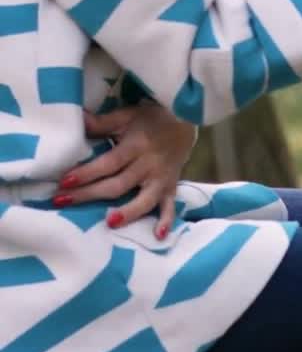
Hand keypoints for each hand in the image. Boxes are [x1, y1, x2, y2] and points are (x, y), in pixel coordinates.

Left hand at [57, 105, 195, 237]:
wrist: (186, 120)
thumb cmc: (151, 119)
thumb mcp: (127, 115)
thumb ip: (103, 122)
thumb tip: (77, 118)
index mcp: (137, 146)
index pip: (109, 163)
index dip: (88, 173)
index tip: (65, 182)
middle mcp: (150, 165)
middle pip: (119, 184)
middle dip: (91, 194)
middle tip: (64, 202)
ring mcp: (162, 178)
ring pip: (145, 199)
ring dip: (130, 212)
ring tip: (111, 222)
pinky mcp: (171, 187)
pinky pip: (170, 206)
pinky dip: (166, 221)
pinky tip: (158, 236)